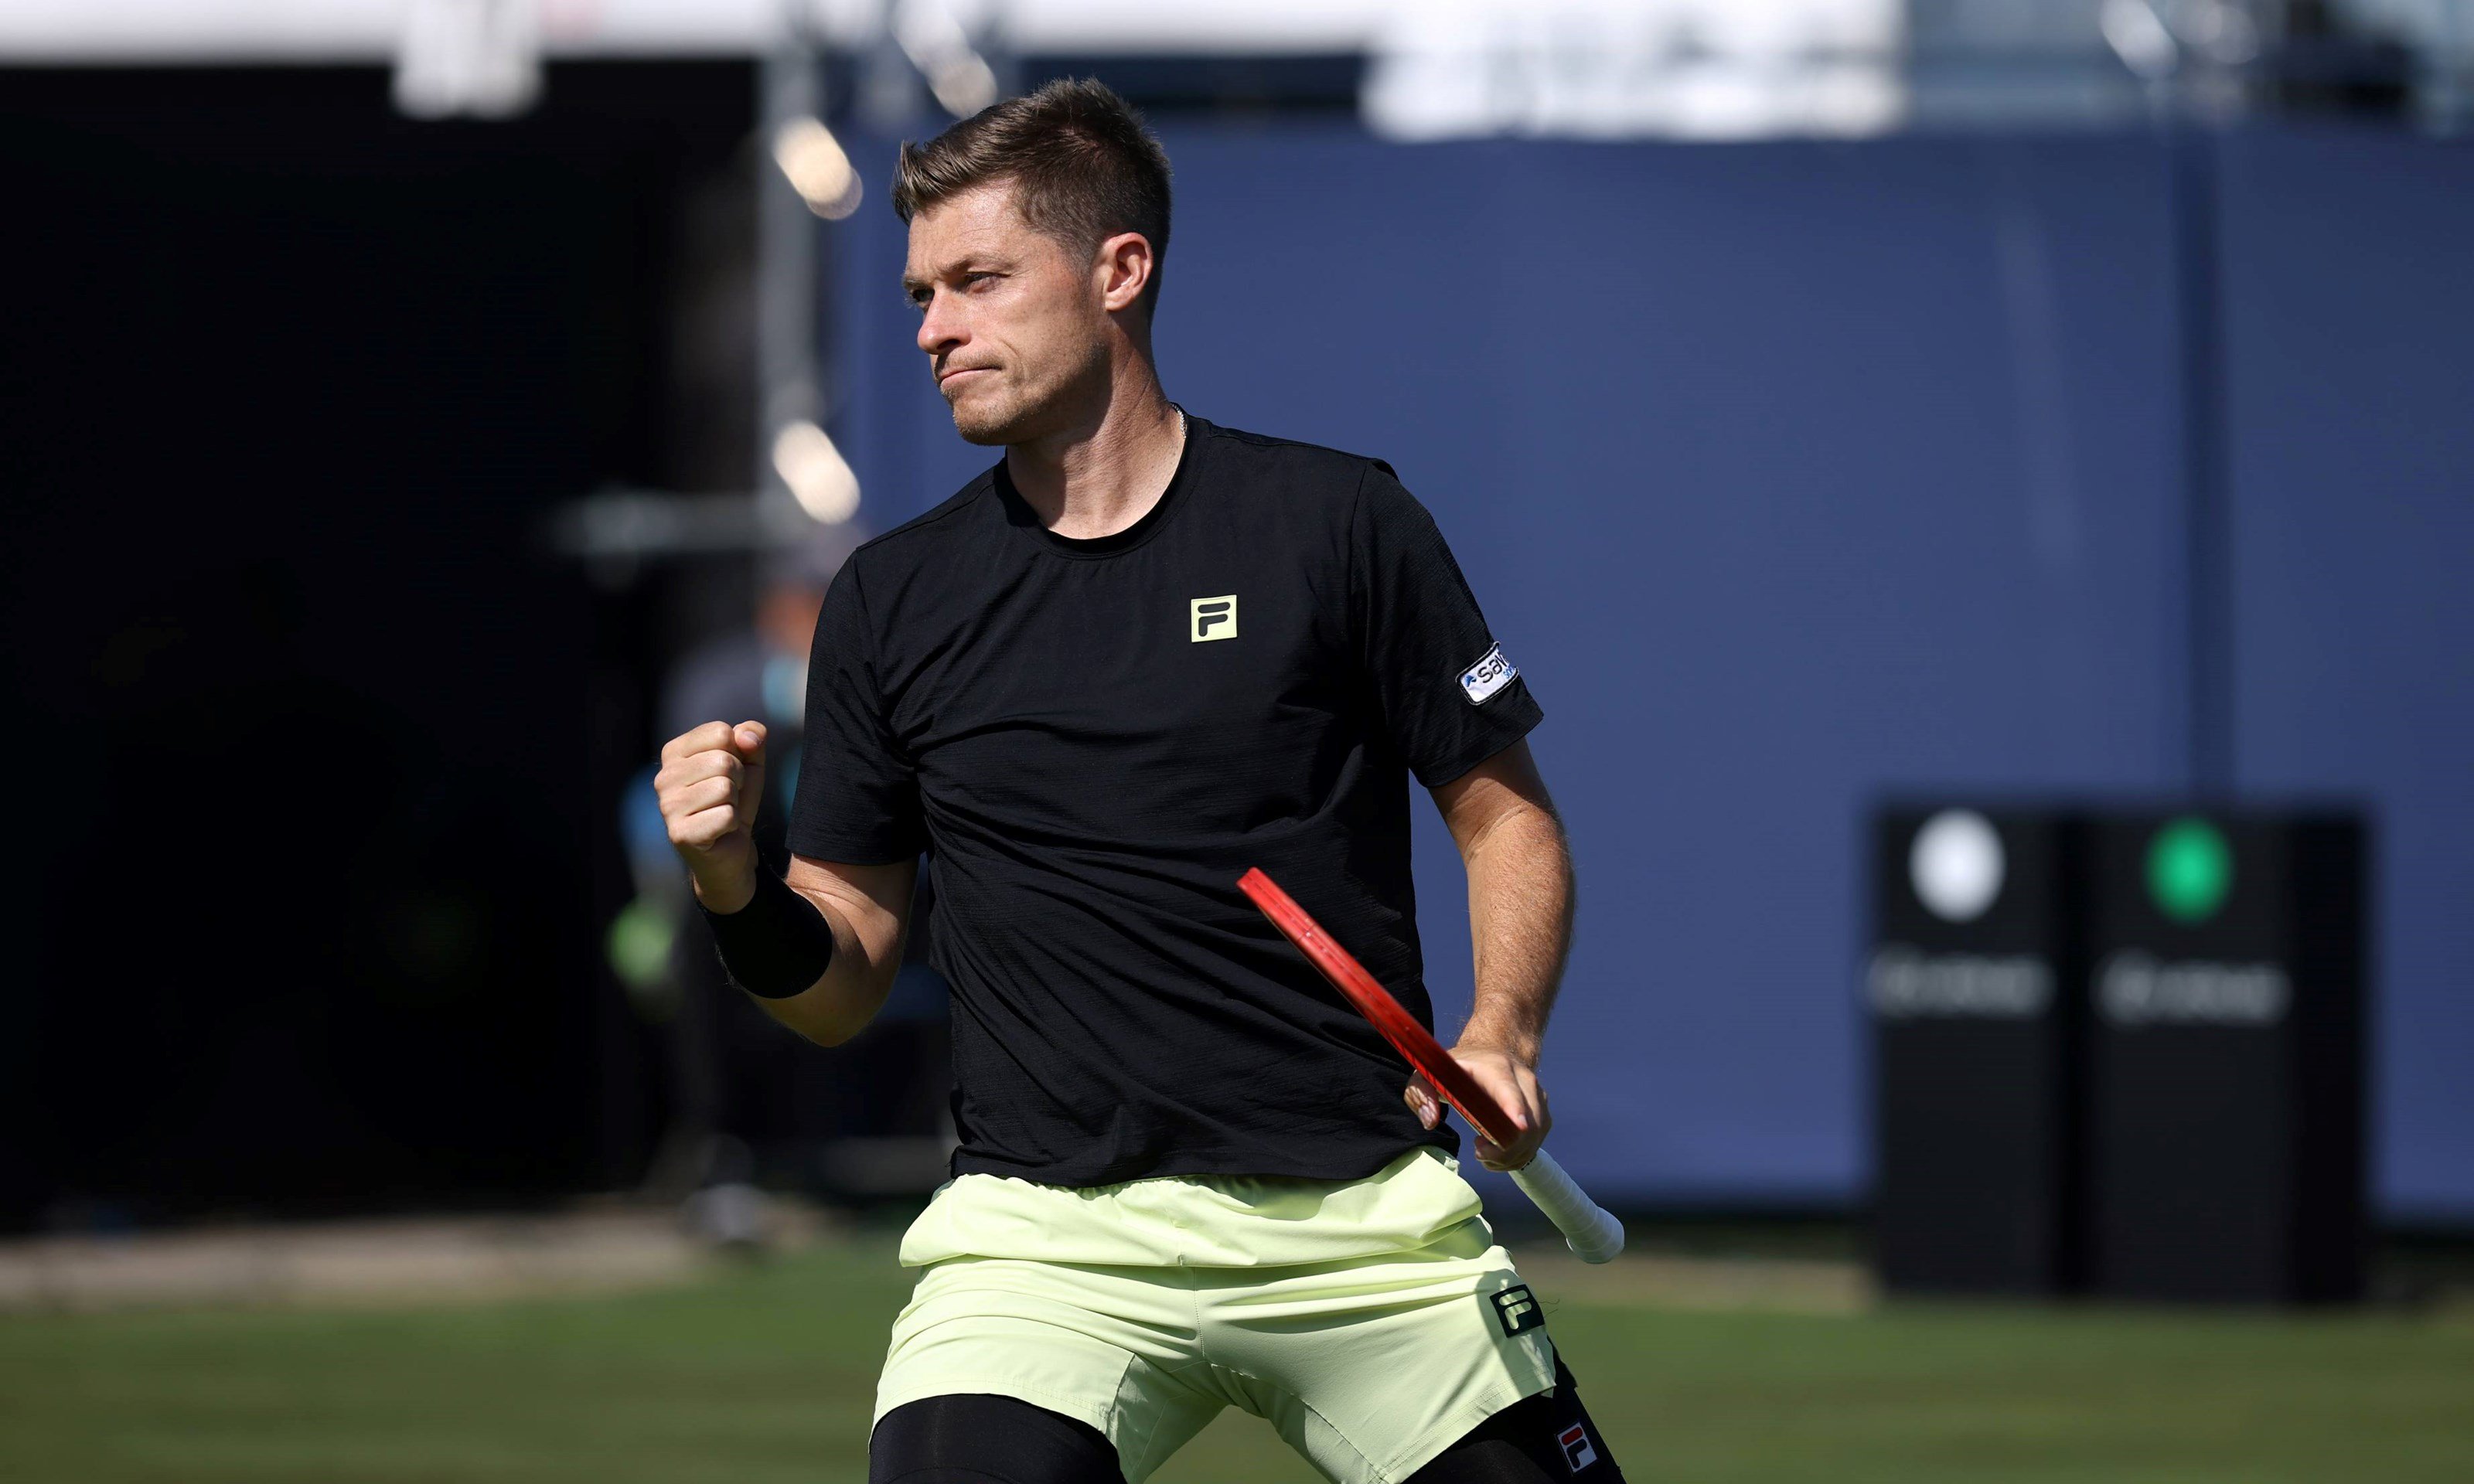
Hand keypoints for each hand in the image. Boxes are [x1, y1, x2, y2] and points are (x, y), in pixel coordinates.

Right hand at [655, 720, 769, 911]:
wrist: (731, 847)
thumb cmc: (735, 800)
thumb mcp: (750, 762)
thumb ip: (752, 736)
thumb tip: (748, 736)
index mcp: (674, 752)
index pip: (720, 732)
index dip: (738, 753)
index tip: (729, 772)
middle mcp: (664, 777)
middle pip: (723, 761)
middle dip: (738, 780)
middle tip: (728, 798)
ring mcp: (668, 806)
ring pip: (725, 788)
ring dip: (734, 803)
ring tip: (722, 812)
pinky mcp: (679, 833)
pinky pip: (726, 815)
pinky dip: (733, 823)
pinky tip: (720, 829)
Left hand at [1403, 1040, 1550, 1171]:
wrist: (1491, 1053)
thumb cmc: (1458, 1068)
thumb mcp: (1430, 1073)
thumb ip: (1421, 1093)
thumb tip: (1431, 1121)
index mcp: (1496, 1068)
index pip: (1509, 1091)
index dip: (1515, 1109)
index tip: (1517, 1127)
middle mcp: (1524, 1081)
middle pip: (1526, 1125)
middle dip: (1503, 1149)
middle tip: (1478, 1149)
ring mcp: (1538, 1098)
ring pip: (1532, 1139)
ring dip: (1507, 1156)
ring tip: (1483, 1150)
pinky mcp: (1543, 1113)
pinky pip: (1535, 1144)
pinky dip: (1515, 1156)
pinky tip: (1496, 1152)